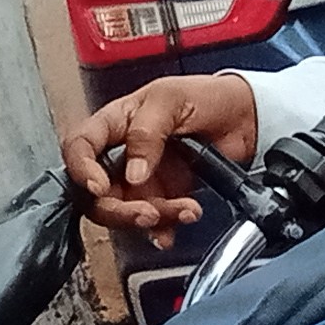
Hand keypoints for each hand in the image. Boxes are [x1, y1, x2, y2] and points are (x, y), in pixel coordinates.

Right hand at [62, 74, 258, 245]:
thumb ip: (147, 133)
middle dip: (120, 209)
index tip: (99, 186)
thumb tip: (132, 171)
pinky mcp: (164, 194)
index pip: (79, 147)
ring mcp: (142, 177)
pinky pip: (154, 220)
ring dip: (153, 217)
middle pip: (98, 192)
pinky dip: (165, 228)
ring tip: (184, 209)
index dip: (81, 170)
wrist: (245, 116)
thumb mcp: (172, 100)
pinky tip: (183, 218)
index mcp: (115, 121)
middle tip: (147, 212)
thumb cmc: (206, 96)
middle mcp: (122, 152)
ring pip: (128, 210)